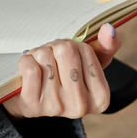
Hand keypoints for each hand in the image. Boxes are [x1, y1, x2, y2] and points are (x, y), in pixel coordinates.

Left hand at [4, 23, 119, 119]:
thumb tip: (109, 29)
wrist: (33, 100)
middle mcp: (80, 106)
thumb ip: (106, 46)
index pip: (86, 50)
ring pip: (45, 56)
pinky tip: (28, 70)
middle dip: (55, 47)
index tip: (69, 59)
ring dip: (39, 54)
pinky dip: (26, 60)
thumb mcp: (90, 65)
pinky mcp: (32, 106)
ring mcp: (55, 108)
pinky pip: (30, 67)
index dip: (74, 46)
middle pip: (65, 50)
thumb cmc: (65, 78)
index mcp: (101, 97)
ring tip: (41, 65)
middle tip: (52, 59)